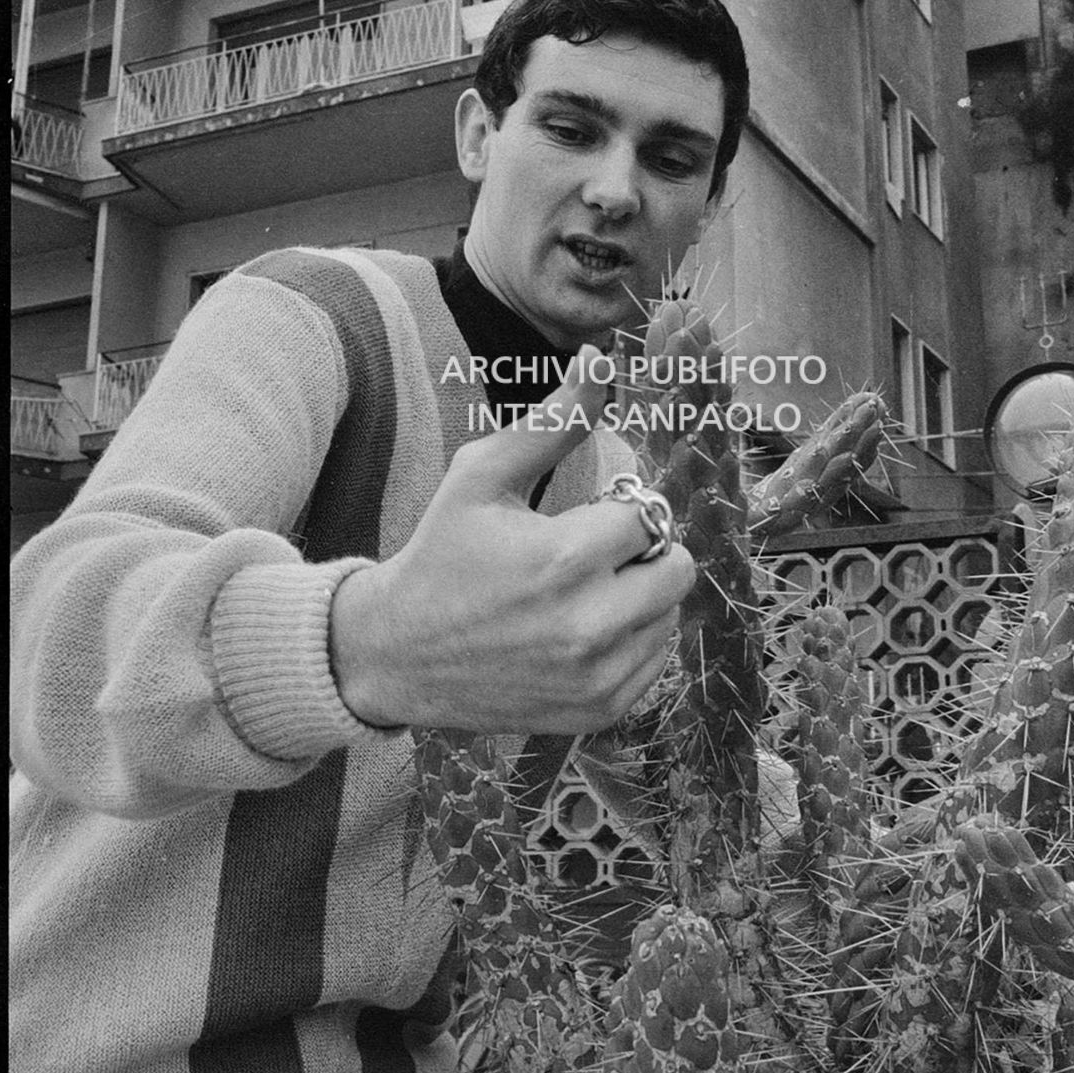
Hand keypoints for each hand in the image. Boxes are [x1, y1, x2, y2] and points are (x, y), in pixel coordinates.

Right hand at [330, 347, 694, 733]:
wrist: (397, 655)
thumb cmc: (442, 554)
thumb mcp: (483, 476)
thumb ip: (553, 419)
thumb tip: (600, 360)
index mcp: (563, 561)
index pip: (644, 514)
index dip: (615, 509)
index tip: (581, 519)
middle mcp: (588, 627)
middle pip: (676, 567)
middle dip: (641, 552)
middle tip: (593, 555)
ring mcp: (596, 677)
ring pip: (670, 616)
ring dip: (638, 598)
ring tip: (581, 594)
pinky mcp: (599, 712)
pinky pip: (657, 662)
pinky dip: (631, 642)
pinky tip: (580, 631)